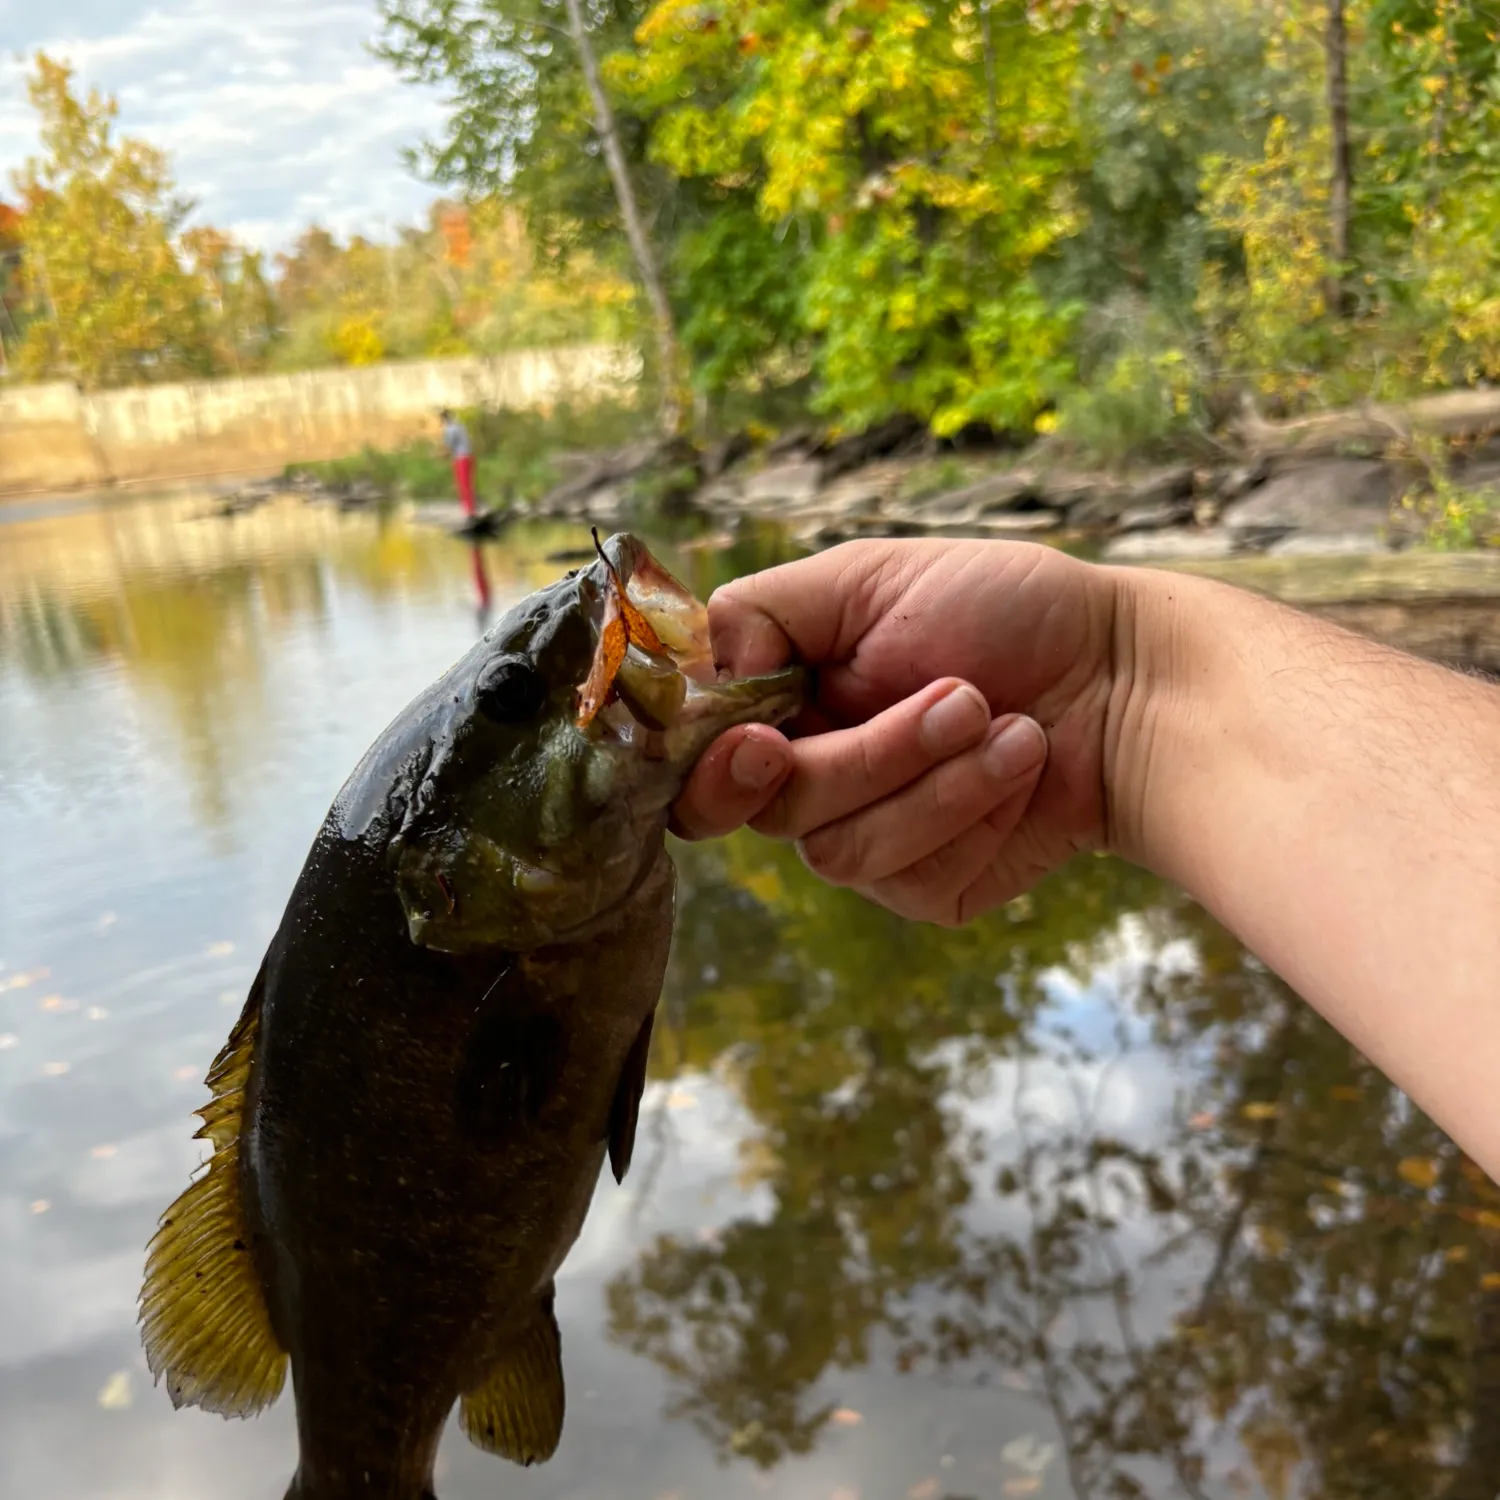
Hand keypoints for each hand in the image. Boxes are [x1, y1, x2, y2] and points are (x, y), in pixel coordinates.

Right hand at [672, 540, 1123, 924]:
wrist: (1125, 677)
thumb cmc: (1005, 611)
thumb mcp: (869, 577)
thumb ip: (759, 614)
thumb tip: (697, 678)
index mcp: (782, 705)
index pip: (696, 761)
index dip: (710, 769)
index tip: (762, 745)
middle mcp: (810, 776)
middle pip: (766, 809)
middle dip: (868, 756)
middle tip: (958, 697)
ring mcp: (868, 837)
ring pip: (838, 851)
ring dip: (938, 779)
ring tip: (1008, 722)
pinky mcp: (928, 889)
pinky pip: (912, 880)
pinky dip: (977, 813)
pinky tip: (1028, 764)